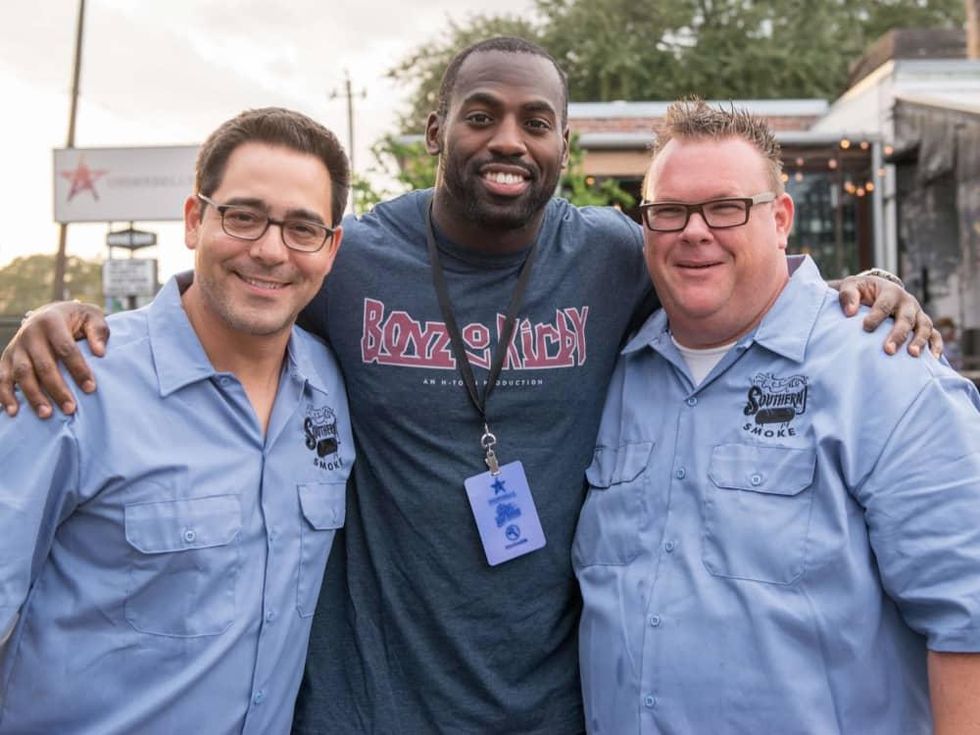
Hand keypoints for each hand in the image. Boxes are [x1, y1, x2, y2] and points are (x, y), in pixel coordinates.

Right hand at [0, 302, 108, 417]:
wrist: (49, 313)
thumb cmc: (76, 319)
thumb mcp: (91, 317)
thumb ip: (98, 332)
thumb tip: (100, 352)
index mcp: (51, 322)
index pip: (66, 348)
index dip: (78, 369)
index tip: (90, 388)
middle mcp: (30, 333)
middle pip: (43, 365)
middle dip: (57, 389)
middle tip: (70, 409)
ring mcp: (16, 346)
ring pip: (22, 374)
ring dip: (33, 396)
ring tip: (46, 414)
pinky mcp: (6, 358)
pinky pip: (2, 377)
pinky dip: (5, 395)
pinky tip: (13, 412)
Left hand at [836, 274, 941, 357]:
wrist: (875, 291)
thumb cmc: (861, 291)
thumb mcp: (851, 286)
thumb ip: (848, 295)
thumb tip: (850, 312)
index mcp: (890, 291)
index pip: (885, 304)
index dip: (876, 316)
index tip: (865, 327)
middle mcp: (907, 302)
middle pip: (906, 319)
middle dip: (898, 334)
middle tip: (888, 350)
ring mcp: (917, 314)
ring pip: (924, 326)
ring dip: (919, 341)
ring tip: (912, 355)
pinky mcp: (922, 325)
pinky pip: (934, 334)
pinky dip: (936, 345)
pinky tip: (933, 359)